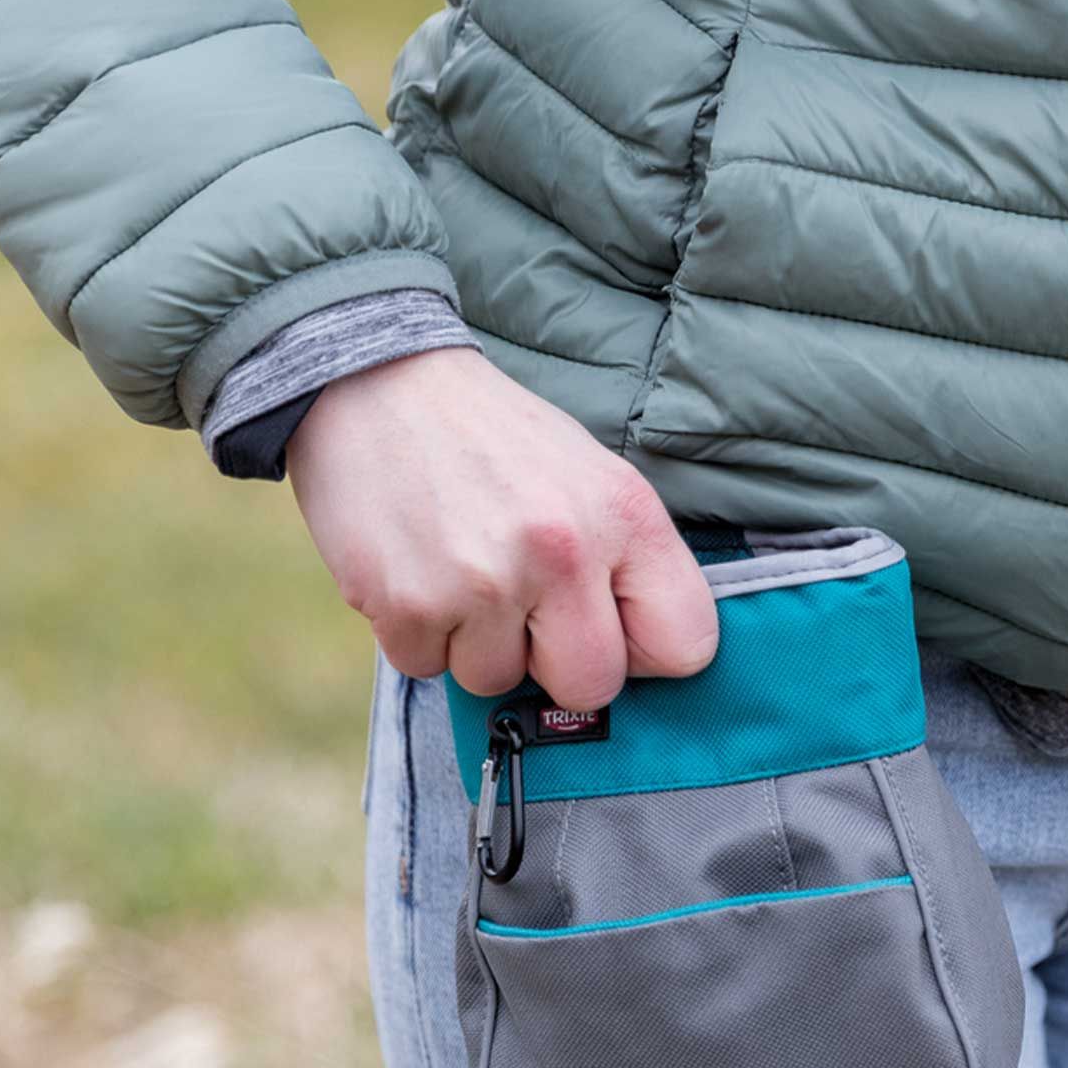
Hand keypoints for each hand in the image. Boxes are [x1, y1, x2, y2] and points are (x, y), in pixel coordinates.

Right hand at [286, 347, 717, 703]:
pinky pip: (425, 668)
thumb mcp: (593, 478)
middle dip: (554, 663)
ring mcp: (486, 582)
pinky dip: (417, 634)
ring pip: (496, 683)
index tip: (610, 627)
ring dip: (474, 644)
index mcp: (625, 516)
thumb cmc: (497, 443)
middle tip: (523, 607)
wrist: (381, 381)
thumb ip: (627, 564)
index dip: (645, 651)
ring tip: (462, 570)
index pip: (686, 645)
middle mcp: (563, 552)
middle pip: (590, 686)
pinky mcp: (410, 602)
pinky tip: (418, 570)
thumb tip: (644, 659)